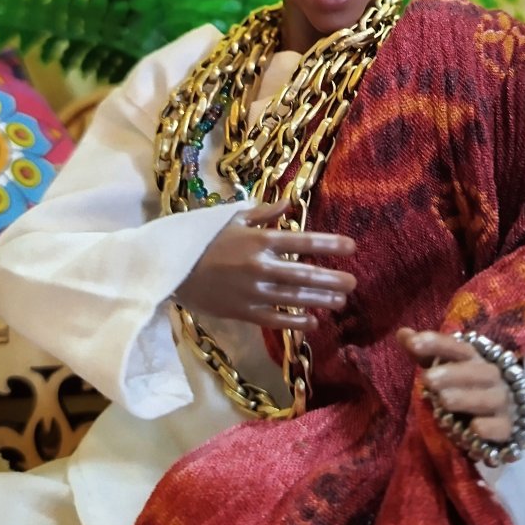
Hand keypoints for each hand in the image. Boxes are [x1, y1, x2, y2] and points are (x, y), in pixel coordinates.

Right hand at [178, 198, 356, 330]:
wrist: (172, 269)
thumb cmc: (203, 240)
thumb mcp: (231, 219)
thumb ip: (263, 213)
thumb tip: (289, 202)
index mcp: (259, 240)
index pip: (302, 240)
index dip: (329, 244)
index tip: (351, 247)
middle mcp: (260, 266)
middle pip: (304, 273)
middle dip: (332, 279)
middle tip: (353, 283)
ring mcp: (252, 291)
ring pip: (294, 297)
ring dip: (320, 300)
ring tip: (340, 302)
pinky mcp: (243, 312)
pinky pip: (275, 319)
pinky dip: (295, 321)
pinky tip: (313, 322)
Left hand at [396, 327, 513, 442]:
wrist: (503, 412)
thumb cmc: (465, 385)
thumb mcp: (443, 367)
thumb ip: (423, 353)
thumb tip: (402, 333)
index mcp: (473, 358)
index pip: (457, 347)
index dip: (436, 343)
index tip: (413, 343)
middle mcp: (490, 376)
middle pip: (475, 371)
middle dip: (451, 374)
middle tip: (427, 379)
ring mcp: (501, 401)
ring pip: (488, 398)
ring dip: (466, 398)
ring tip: (443, 400)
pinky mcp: (506, 427)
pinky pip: (501, 427)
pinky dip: (490, 427)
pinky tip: (475, 428)